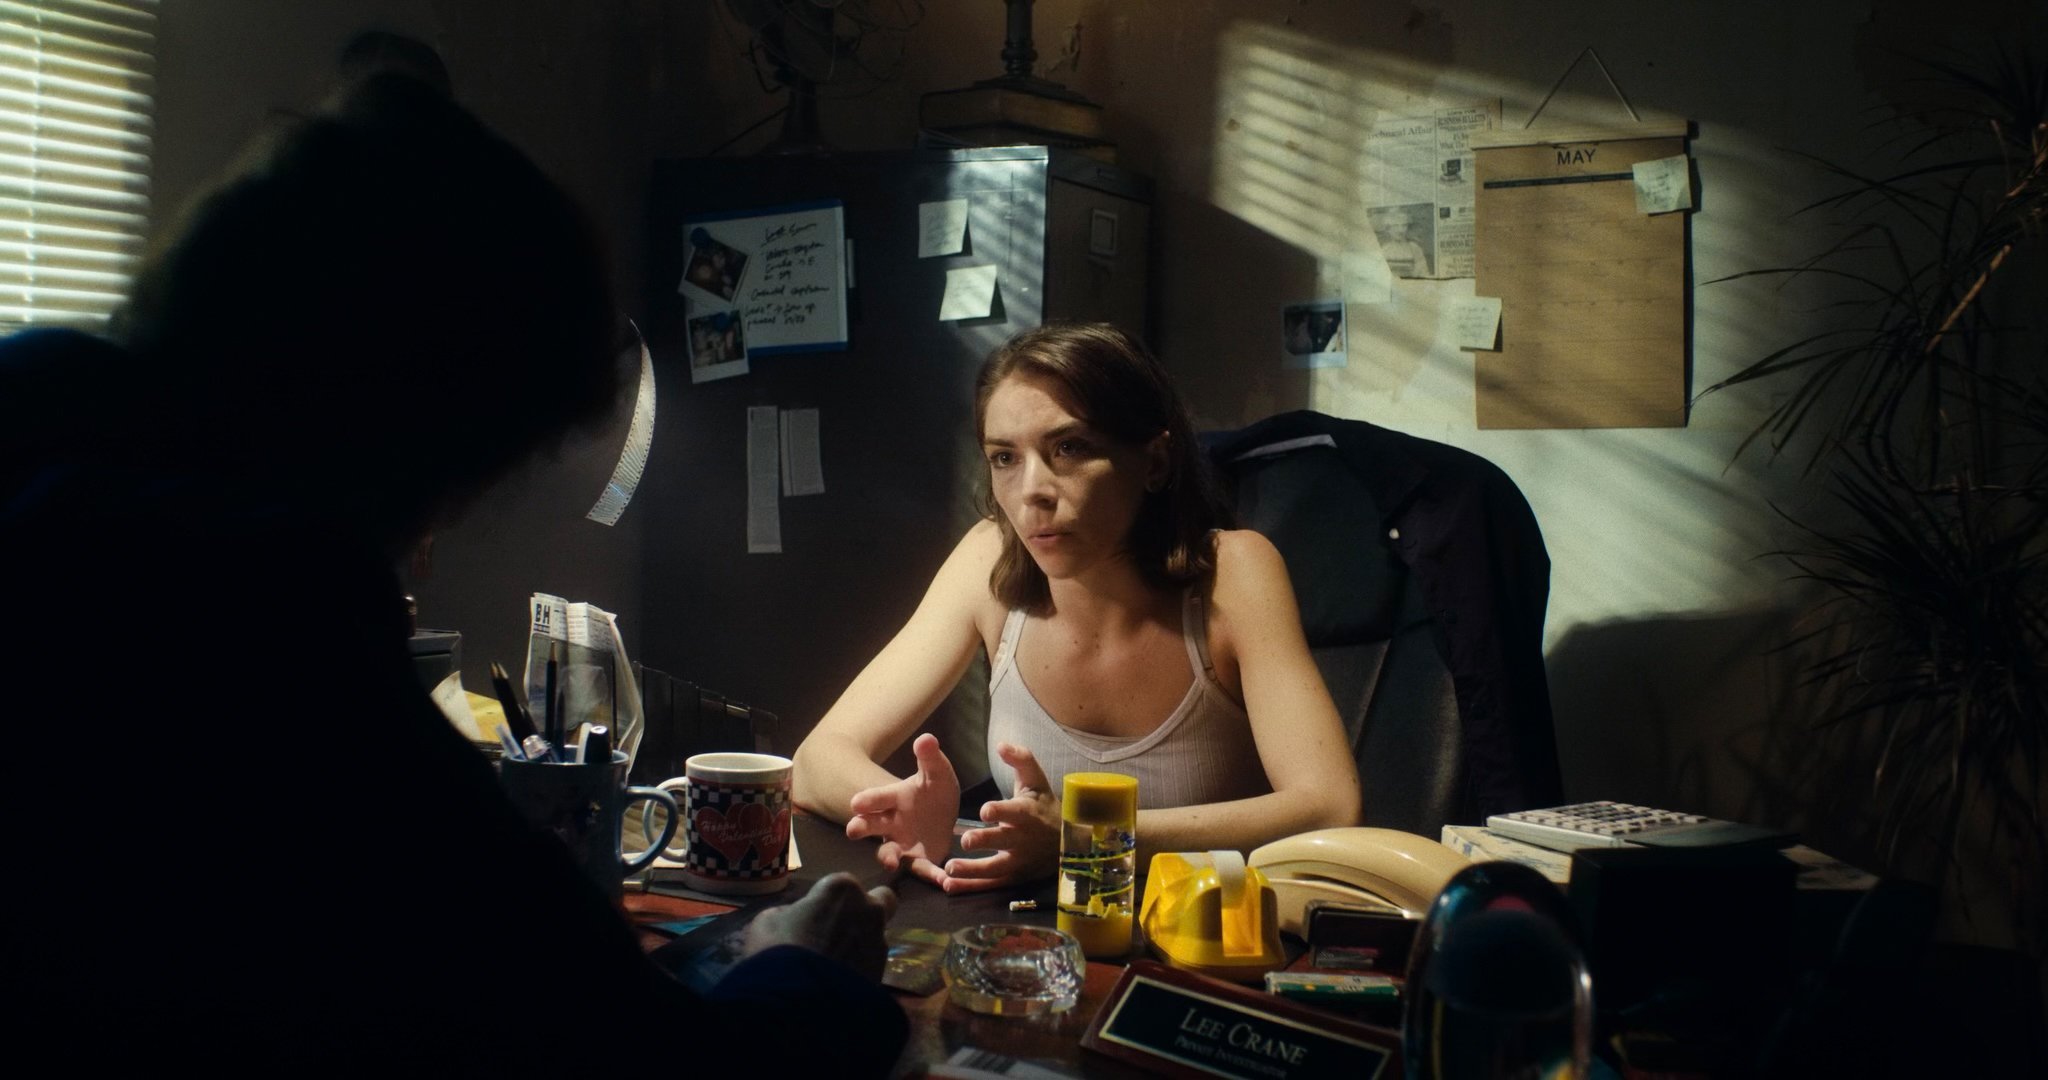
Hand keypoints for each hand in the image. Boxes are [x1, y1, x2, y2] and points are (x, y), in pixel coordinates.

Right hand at [741, 872, 896, 980]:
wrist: (795, 1002)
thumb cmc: (777, 949)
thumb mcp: (767, 921)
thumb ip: (791, 913)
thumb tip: (799, 920)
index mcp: (842, 888)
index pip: (840, 885)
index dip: (826, 901)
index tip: (811, 917)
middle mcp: (869, 911)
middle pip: (881, 902)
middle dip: (865, 912)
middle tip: (839, 931)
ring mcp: (879, 944)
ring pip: (874, 938)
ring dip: (858, 947)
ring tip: (829, 968)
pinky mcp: (882, 976)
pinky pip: (869, 967)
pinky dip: (856, 972)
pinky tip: (835, 986)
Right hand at [845, 732, 960, 888]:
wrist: (943, 813)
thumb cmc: (933, 790)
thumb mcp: (937, 772)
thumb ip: (931, 758)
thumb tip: (926, 738)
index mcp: (893, 798)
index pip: (876, 798)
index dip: (867, 800)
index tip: (857, 802)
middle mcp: (891, 822)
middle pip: (870, 825)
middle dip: (861, 827)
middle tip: (853, 829)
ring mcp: (902, 843)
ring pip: (889, 852)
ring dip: (888, 857)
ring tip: (891, 864)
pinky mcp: (918, 859)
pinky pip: (921, 869)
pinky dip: (930, 875)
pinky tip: (942, 880)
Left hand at [942, 741, 1060, 893]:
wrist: (1069, 842)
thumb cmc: (1045, 806)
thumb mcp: (1037, 779)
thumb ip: (1021, 759)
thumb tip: (1002, 744)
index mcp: (1026, 813)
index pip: (1013, 812)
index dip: (999, 811)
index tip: (985, 810)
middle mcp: (1021, 839)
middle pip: (1002, 841)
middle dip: (985, 841)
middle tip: (966, 841)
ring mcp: (1017, 861)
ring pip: (994, 869)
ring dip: (972, 871)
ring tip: (949, 870)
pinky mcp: (1013, 878)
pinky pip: (990, 884)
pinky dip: (970, 887)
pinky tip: (949, 886)